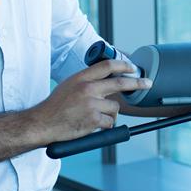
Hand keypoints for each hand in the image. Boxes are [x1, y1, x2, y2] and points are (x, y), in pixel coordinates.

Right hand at [33, 60, 150, 142]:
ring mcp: (91, 104)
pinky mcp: (93, 120)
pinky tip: (92, 125)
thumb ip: (87, 82)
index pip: (107, 66)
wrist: (43, 123)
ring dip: (110, 114)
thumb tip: (107, 83)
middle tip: (148, 83)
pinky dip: (105, 126)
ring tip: (95, 117)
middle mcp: (88, 89)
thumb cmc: (55, 106)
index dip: (123, 65)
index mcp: (81, 78)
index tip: (133, 67)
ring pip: (115, 108)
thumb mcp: (69, 85)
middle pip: (120, 83)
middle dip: (137, 83)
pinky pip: (109, 122)